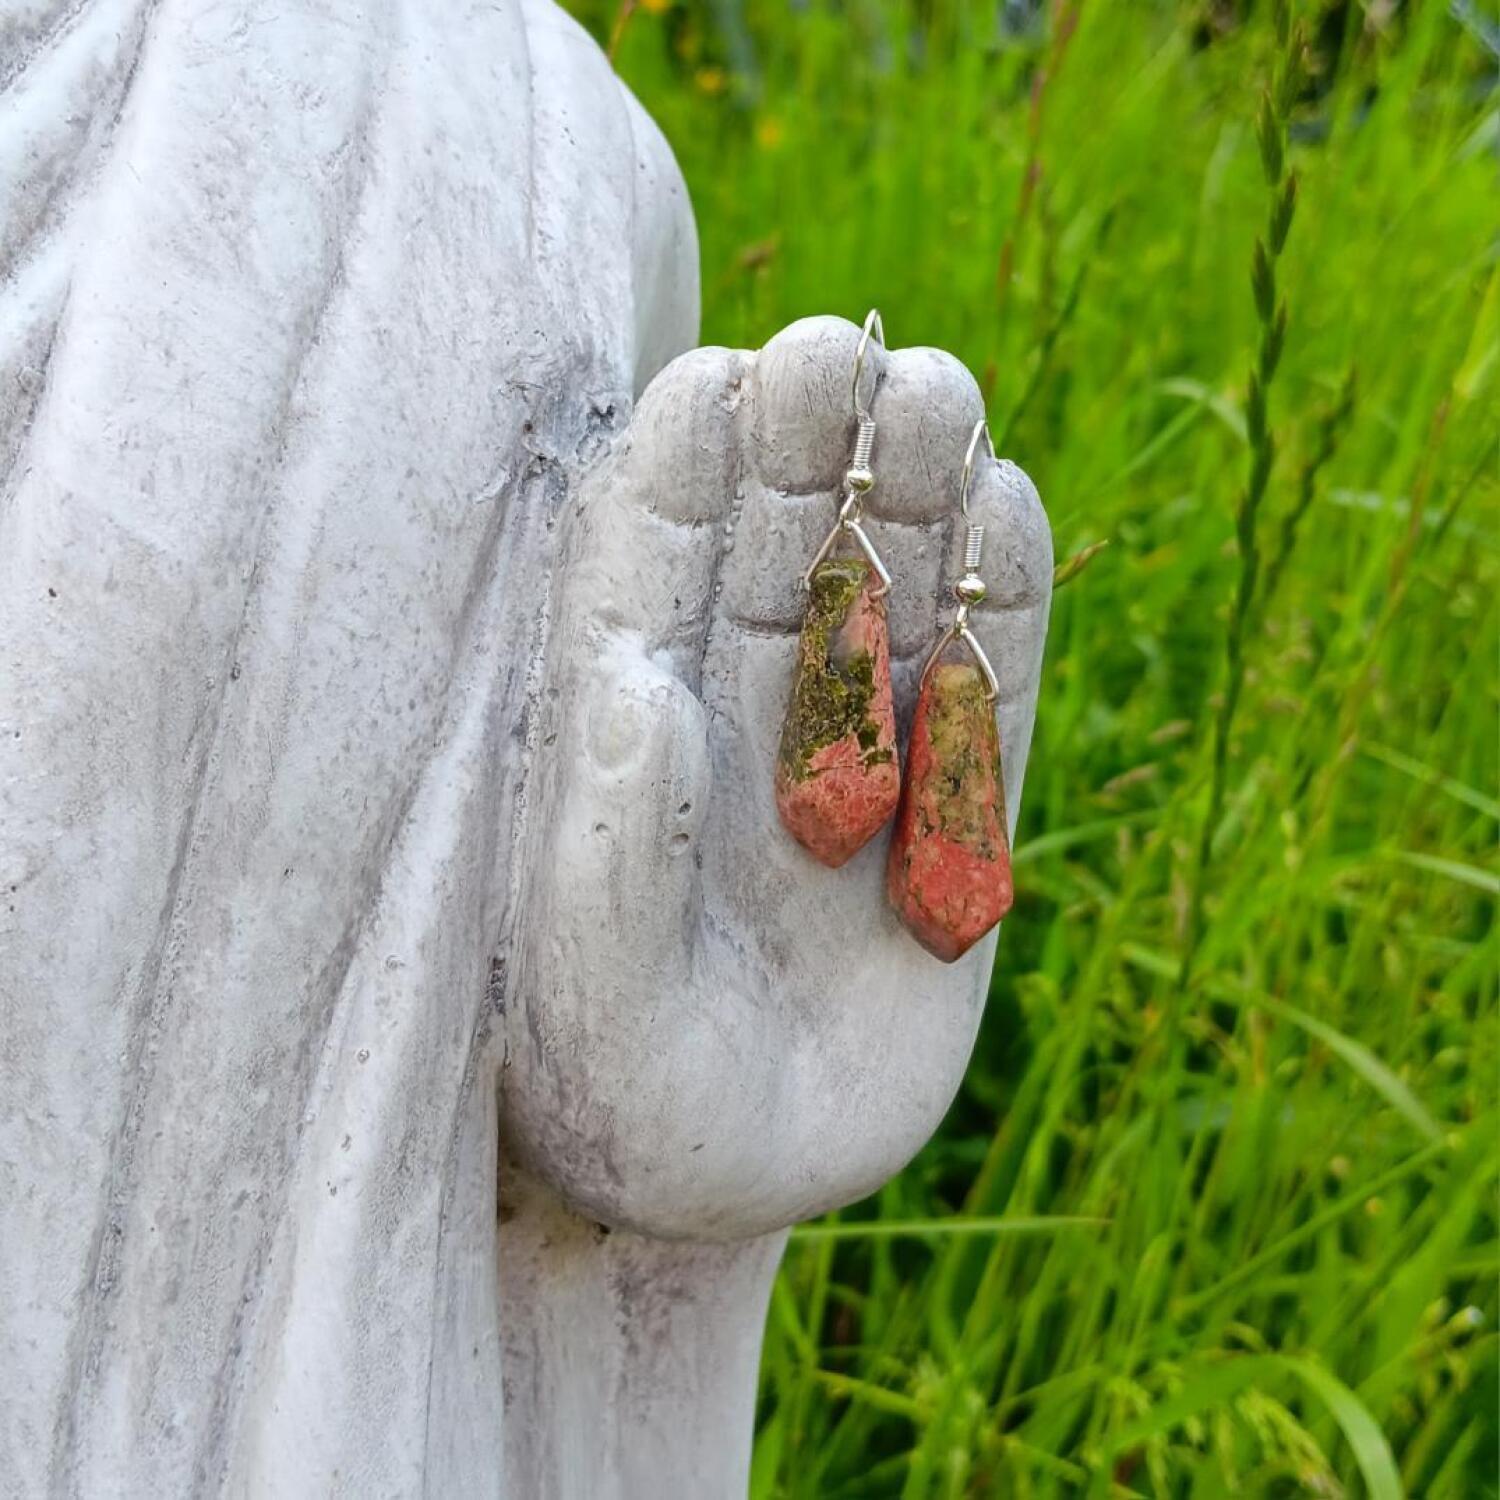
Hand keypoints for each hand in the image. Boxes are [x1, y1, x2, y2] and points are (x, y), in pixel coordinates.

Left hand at [504, 317, 1051, 1240]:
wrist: (733, 1183)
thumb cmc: (622, 1108)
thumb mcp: (587, 1010)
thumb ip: (602, 852)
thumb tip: (632, 677)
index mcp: (625, 730)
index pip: (647, 561)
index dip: (683, 467)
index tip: (725, 379)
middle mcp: (736, 714)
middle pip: (773, 541)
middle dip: (806, 448)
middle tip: (852, 355)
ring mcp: (851, 748)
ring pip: (884, 583)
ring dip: (912, 492)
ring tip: (942, 396)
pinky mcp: (946, 803)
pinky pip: (979, 675)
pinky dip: (999, 596)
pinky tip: (1009, 510)